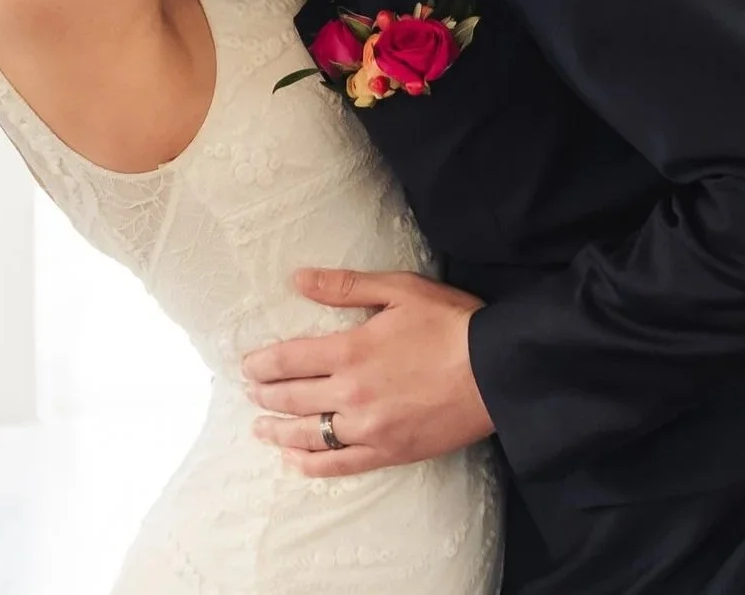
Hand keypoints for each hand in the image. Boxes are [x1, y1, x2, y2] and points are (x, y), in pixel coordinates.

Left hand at [240, 269, 493, 478]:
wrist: (497, 371)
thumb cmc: (450, 324)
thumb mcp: (398, 289)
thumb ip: (344, 286)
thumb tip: (297, 279)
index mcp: (350, 349)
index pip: (288, 359)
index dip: (261, 363)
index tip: (247, 365)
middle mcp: (352, 393)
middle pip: (291, 398)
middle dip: (264, 395)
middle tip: (249, 393)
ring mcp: (369, 428)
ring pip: (308, 436)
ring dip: (278, 432)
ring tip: (260, 428)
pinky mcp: (389, 452)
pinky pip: (340, 465)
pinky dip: (312, 464)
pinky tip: (295, 461)